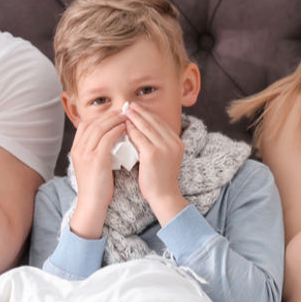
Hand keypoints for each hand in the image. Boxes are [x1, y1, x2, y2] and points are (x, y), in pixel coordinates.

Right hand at [67, 109, 126, 238]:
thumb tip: (110, 139)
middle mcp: (78, 148)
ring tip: (128, 116)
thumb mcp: (92, 165)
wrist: (92, 204)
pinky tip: (126, 128)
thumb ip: (97, 151)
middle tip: (125, 110)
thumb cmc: (96, 187)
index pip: (86, 124)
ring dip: (115, 119)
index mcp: (76, 149)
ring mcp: (86, 153)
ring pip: (101, 127)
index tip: (115, 114)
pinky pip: (107, 137)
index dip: (101, 117)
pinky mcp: (96, 159)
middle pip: (94, 122)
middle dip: (110, 114)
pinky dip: (117, 130)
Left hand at [124, 104, 186, 223]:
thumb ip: (159, 144)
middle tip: (129, 105)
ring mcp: (164, 148)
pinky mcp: (153, 154)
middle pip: (154, 121)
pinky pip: (139, 137)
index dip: (148, 114)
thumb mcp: (166, 158)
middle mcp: (173, 142)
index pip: (161, 123)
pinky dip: (130, 130)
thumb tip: (145, 131)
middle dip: (141, 112)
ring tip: (125, 111)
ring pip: (146, 127)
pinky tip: (123, 126)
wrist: (164, 196)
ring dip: (134, 117)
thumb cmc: (161, 180)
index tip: (138, 108)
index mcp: (177, 142)